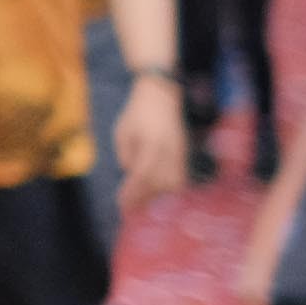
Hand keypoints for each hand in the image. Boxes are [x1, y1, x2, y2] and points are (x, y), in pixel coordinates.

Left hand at [115, 73, 188, 203]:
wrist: (161, 95)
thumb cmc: (137, 113)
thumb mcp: (123, 132)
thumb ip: (126, 155)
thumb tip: (130, 174)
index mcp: (152, 144)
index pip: (142, 176)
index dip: (132, 193)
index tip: (121, 204)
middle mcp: (169, 150)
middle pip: (159, 184)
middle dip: (144, 199)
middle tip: (129, 209)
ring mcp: (180, 152)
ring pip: (173, 183)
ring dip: (157, 196)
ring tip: (142, 204)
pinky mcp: (184, 153)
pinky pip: (179, 177)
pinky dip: (168, 188)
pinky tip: (157, 194)